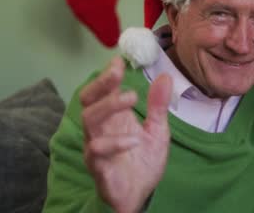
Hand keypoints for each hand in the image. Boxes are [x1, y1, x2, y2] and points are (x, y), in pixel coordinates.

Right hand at [80, 56, 172, 212]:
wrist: (140, 194)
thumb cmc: (143, 160)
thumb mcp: (158, 130)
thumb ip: (158, 105)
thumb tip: (165, 76)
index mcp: (113, 117)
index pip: (104, 90)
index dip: (108, 74)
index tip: (119, 60)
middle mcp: (100, 128)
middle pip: (88, 100)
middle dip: (101, 83)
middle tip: (117, 72)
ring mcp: (96, 146)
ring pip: (89, 120)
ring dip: (109, 106)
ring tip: (131, 98)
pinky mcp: (98, 166)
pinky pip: (97, 150)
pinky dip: (115, 143)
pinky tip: (134, 140)